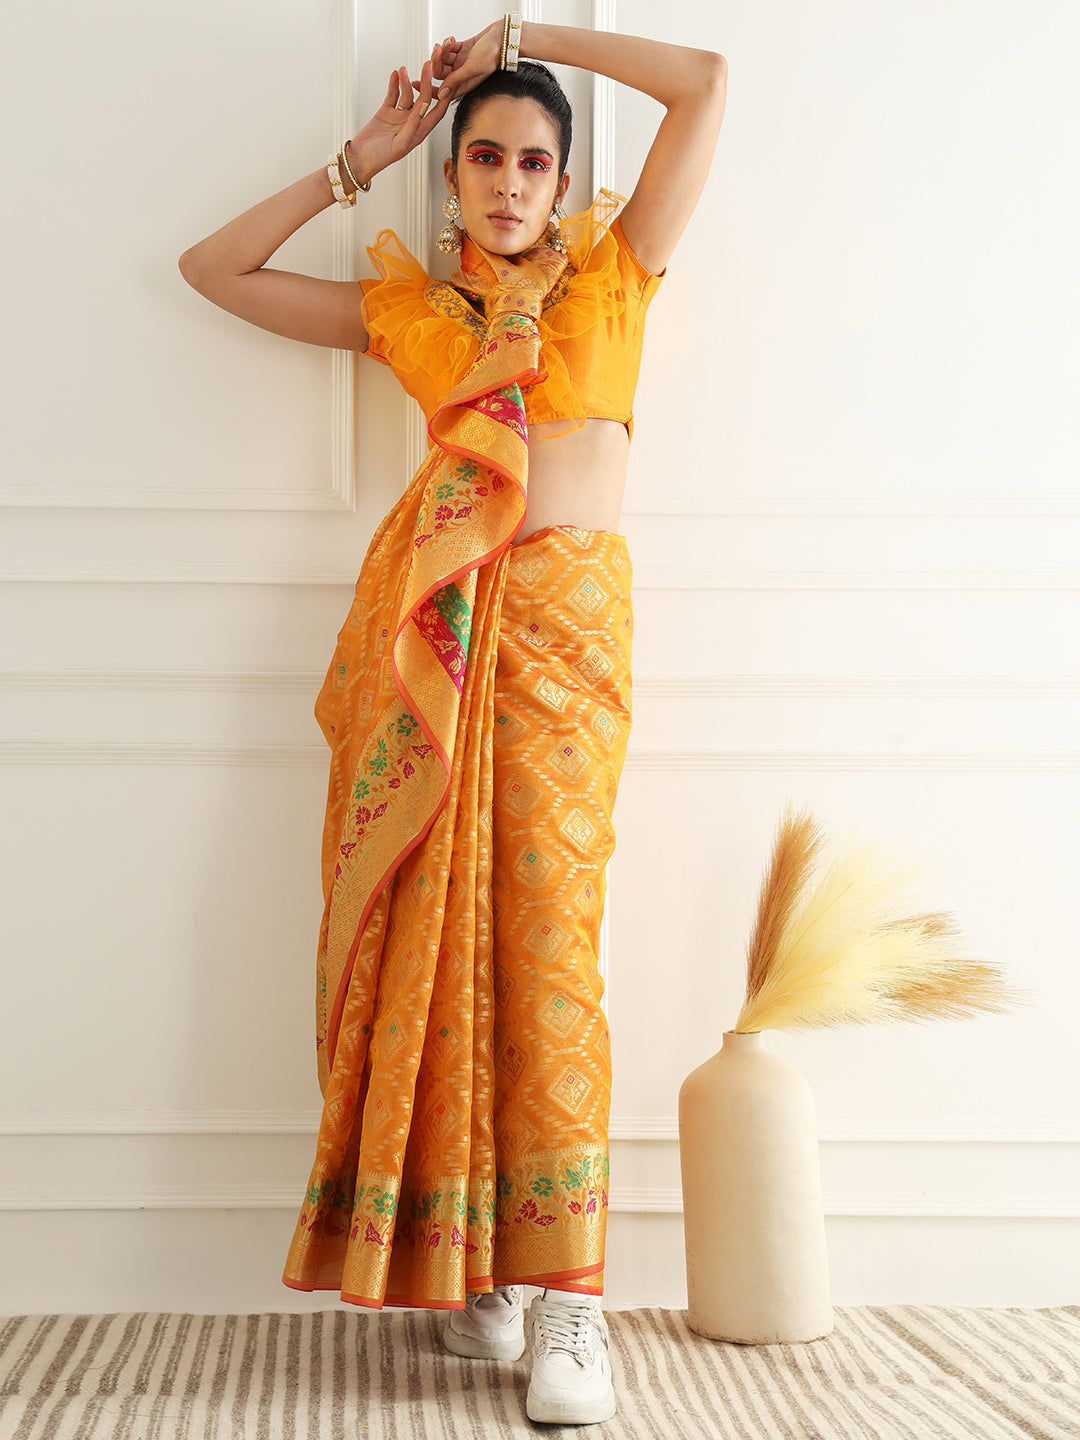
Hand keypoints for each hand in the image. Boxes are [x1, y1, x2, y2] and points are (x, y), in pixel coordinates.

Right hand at [348, 61, 449, 179]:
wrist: (359, 158)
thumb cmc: (381, 157)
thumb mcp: (400, 144)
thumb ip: (413, 125)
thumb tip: (424, 107)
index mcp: (419, 132)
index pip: (436, 113)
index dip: (443, 99)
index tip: (448, 83)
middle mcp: (412, 122)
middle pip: (423, 99)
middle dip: (425, 82)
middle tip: (427, 66)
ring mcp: (399, 116)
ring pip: (407, 94)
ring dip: (406, 81)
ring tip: (404, 70)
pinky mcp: (386, 111)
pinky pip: (393, 94)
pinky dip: (394, 84)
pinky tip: (395, 74)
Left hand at [430, 20, 503, 101]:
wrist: (503, 36)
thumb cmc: (493, 53)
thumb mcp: (472, 68)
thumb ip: (456, 80)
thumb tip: (441, 94)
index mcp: (464, 84)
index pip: (442, 90)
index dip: (429, 89)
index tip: (416, 84)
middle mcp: (462, 75)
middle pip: (440, 73)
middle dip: (436, 61)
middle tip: (437, 50)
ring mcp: (462, 63)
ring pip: (444, 59)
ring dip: (443, 50)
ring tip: (447, 43)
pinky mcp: (463, 50)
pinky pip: (450, 49)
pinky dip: (448, 44)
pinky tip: (452, 40)